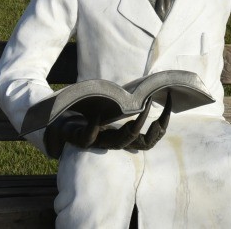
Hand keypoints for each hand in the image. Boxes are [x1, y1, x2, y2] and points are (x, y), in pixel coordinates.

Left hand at [49, 94, 173, 151]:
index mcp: (124, 136)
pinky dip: (94, 127)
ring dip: (132, 126)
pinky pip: (89, 138)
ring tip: (138, 106)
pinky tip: (98, 115)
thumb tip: (153, 86)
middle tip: (154, 105)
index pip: (150, 139)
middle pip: (141, 144)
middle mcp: (114, 142)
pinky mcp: (80, 139)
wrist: (61, 120)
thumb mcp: (113, 107)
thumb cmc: (90, 110)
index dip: (162, 124)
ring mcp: (98, 142)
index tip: (169, 102)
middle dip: (153, 127)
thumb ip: (130, 102)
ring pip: (119, 143)